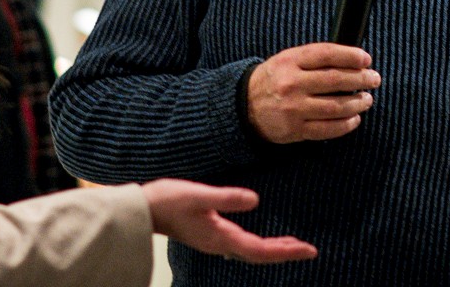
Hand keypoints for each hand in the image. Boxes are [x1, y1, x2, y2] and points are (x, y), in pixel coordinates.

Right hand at [139, 180, 317, 262]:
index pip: (261, 249)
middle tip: (309, 250)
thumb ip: (226, 198)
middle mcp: (220, 244)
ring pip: (251, 251)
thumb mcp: (198, 195)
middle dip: (285, 252)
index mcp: (220, 237)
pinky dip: (259, 244)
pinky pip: (242, 245)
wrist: (141, 211)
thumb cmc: (167, 200)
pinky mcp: (209, 235)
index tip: (309, 249)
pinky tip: (262, 240)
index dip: (286, 250)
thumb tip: (256, 200)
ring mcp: (214, 241)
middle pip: (259, 254)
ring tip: (293, 245)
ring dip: (273, 249)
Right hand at [246, 43, 378, 143]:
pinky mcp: (295, 130)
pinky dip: (346, 124)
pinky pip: (328, 129)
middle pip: (335, 80)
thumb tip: (352, 61)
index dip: (350, 56)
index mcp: (289, 61)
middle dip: (360, 79)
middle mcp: (291, 84)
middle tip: (374, 79)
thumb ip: (314, 58)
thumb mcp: (287, 60)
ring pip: (335, 106)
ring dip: (357, 103)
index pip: (327, 54)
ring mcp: (293, 109)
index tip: (366, 59)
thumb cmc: (274, 80)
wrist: (244, 106)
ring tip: (367, 99)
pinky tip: (355, 118)